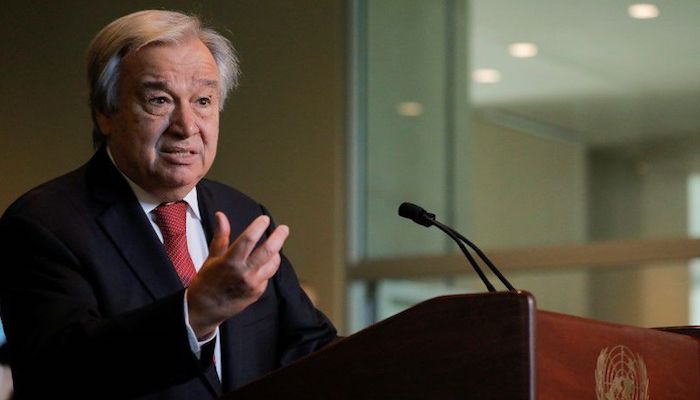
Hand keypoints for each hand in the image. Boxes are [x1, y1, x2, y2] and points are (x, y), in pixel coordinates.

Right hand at [186, 212, 288, 338]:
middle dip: (279, 237)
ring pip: (273, 264)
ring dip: (276, 253)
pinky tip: (262, 264)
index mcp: (230, 261)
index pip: (249, 239)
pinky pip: (268, 276)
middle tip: (284, 229)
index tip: (264, 219)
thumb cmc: (207, 281)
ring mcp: (252, 284)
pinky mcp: (257, 292)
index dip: (258, 226)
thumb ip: (221, 235)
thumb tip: (221, 215)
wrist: (205, 308)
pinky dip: (267, 267)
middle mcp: (244, 272)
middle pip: (268, 251)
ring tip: (275, 246)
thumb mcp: (212, 256)